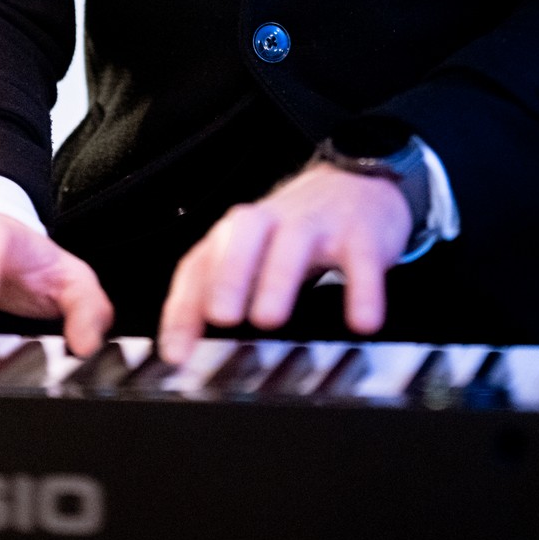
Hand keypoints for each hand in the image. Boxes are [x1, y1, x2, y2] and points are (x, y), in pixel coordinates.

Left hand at [158, 163, 410, 365]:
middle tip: (221, 317)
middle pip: (243, 232)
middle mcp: (274, 222)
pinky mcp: (361, 233)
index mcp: (239, 232)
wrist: (359, 185)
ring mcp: (318, 223)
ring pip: (293, 241)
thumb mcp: (255, 256)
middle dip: (229, 274)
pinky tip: (361, 322)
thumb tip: (189, 354)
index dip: (184, 306)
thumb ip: (223, 295)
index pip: (202, 263)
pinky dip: (362, 289)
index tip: (176, 352)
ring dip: (277, 279)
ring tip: (268, 319)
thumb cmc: (295, 232)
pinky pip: (362, 258)